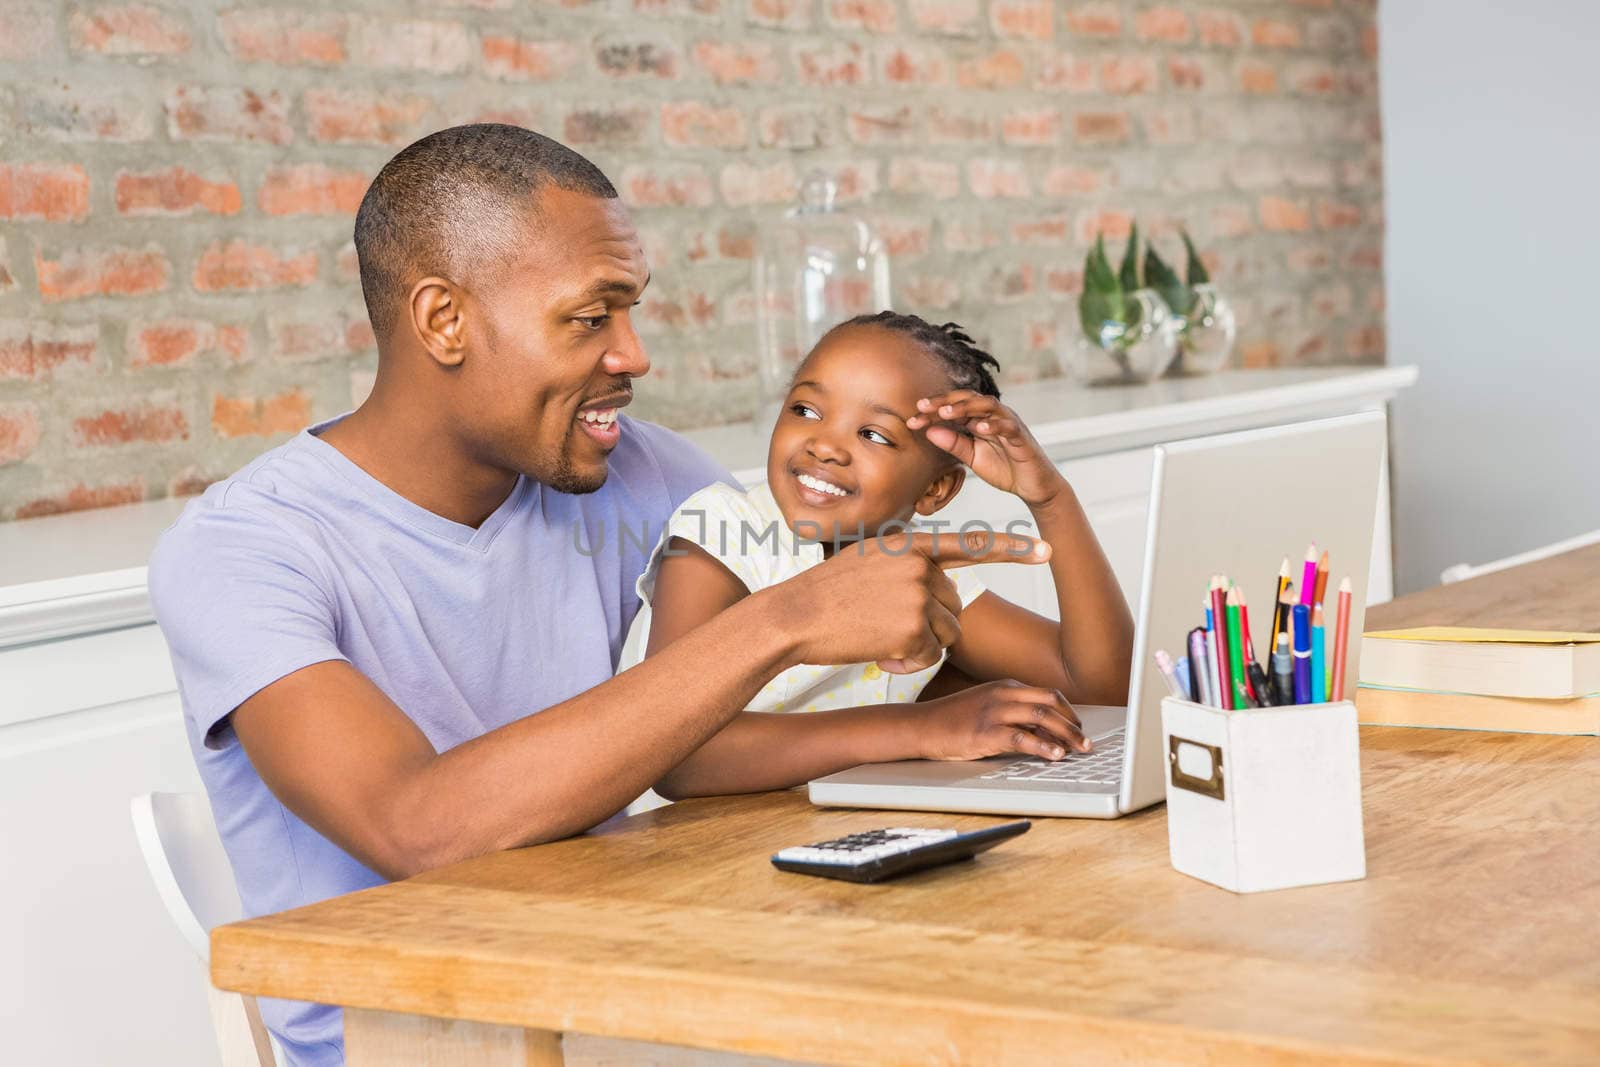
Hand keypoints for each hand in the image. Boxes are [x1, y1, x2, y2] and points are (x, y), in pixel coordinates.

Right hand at [766, 530, 1050, 674]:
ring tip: (879, 637)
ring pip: (947, 631)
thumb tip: (938, 589)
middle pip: (954, 602)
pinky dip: (909, 662)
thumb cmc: (824, 594)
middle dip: (930, 621)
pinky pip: (931, 655)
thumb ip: (906, 565)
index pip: (969, 544)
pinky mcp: (913, 627)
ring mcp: (917, 595)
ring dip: (921, 644)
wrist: (792, 616)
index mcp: (908, 543)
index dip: (1011, 549)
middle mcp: (918, 565)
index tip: (1045, 549)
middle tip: (886, 624)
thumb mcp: (866, 561)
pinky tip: (879, 653)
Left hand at [906, 390, 1066, 509]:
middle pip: (967, 399)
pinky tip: (979, 428)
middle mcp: (994, 416)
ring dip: (965, 407)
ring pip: (987, 406)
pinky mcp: (1021, 436)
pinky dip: (993, 425)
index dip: (932, 412)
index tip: (911, 420)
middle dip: (944, 402)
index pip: (953, 409)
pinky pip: (1008, 426)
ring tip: (945, 412)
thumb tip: (929, 431)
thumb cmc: (1004, 469)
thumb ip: (953, 444)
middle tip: (922, 407)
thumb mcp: (972, 457)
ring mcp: (1008, 423)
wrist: (1033, 487)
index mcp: (979, 419)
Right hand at [919, 680, 1089, 759]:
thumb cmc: (954, 719)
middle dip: (1073, 723)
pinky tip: (1054, 755)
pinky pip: (1022, 738)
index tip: (1079, 728)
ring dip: (1066, 735)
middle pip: (1051, 703)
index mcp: (1006, 687)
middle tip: (1086, 741)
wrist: (923, 725)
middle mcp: (1003, 695)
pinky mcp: (986, 732)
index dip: (1069, 712)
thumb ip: (1016, 716)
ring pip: (1042, 718)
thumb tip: (1045, 733)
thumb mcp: (988, 708)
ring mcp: (995, 712)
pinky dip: (1043, 747)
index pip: (1048, 695)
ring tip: (1079, 749)